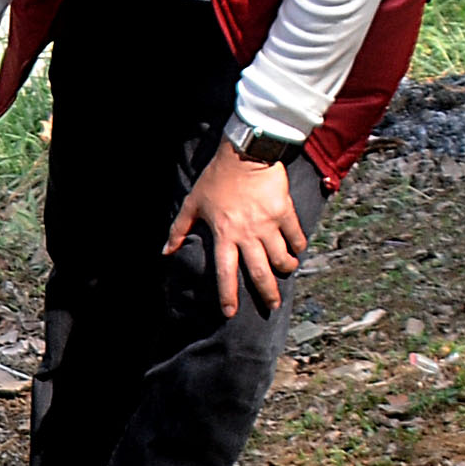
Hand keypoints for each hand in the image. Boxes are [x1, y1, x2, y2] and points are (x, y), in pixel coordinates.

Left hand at [166, 141, 308, 316]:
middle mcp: (247, 234)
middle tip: (272, 306)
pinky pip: (296, 237)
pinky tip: (296, 249)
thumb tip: (166, 252)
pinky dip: (298, 246)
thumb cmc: (217, 177)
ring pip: (282, 258)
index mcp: (224, 234)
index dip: (227, 295)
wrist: (246, 153)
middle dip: (267, 293)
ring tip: (286, 270)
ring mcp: (268, 224)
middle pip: (260, 272)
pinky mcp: (285, 212)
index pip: (225, 273)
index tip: (230, 313)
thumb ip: (179, 229)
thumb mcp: (193, 202)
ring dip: (285, 268)